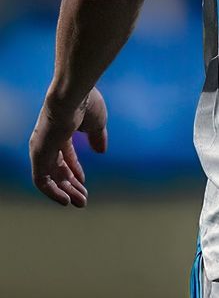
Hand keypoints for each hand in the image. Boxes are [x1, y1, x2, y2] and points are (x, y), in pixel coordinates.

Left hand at [29, 86, 107, 206]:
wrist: (73, 95)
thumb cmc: (86, 104)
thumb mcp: (97, 123)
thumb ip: (97, 137)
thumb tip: (101, 151)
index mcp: (62, 130)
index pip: (65, 155)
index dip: (74, 169)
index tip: (83, 182)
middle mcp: (49, 140)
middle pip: (58, 168)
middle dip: (71, 185)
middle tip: (83, 200)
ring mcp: (42, 147)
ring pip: (50, 177)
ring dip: (64, 191)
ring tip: (79, 203)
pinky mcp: (38, 154)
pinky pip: (41, 180)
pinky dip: (51, 192)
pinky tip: (65, 200)